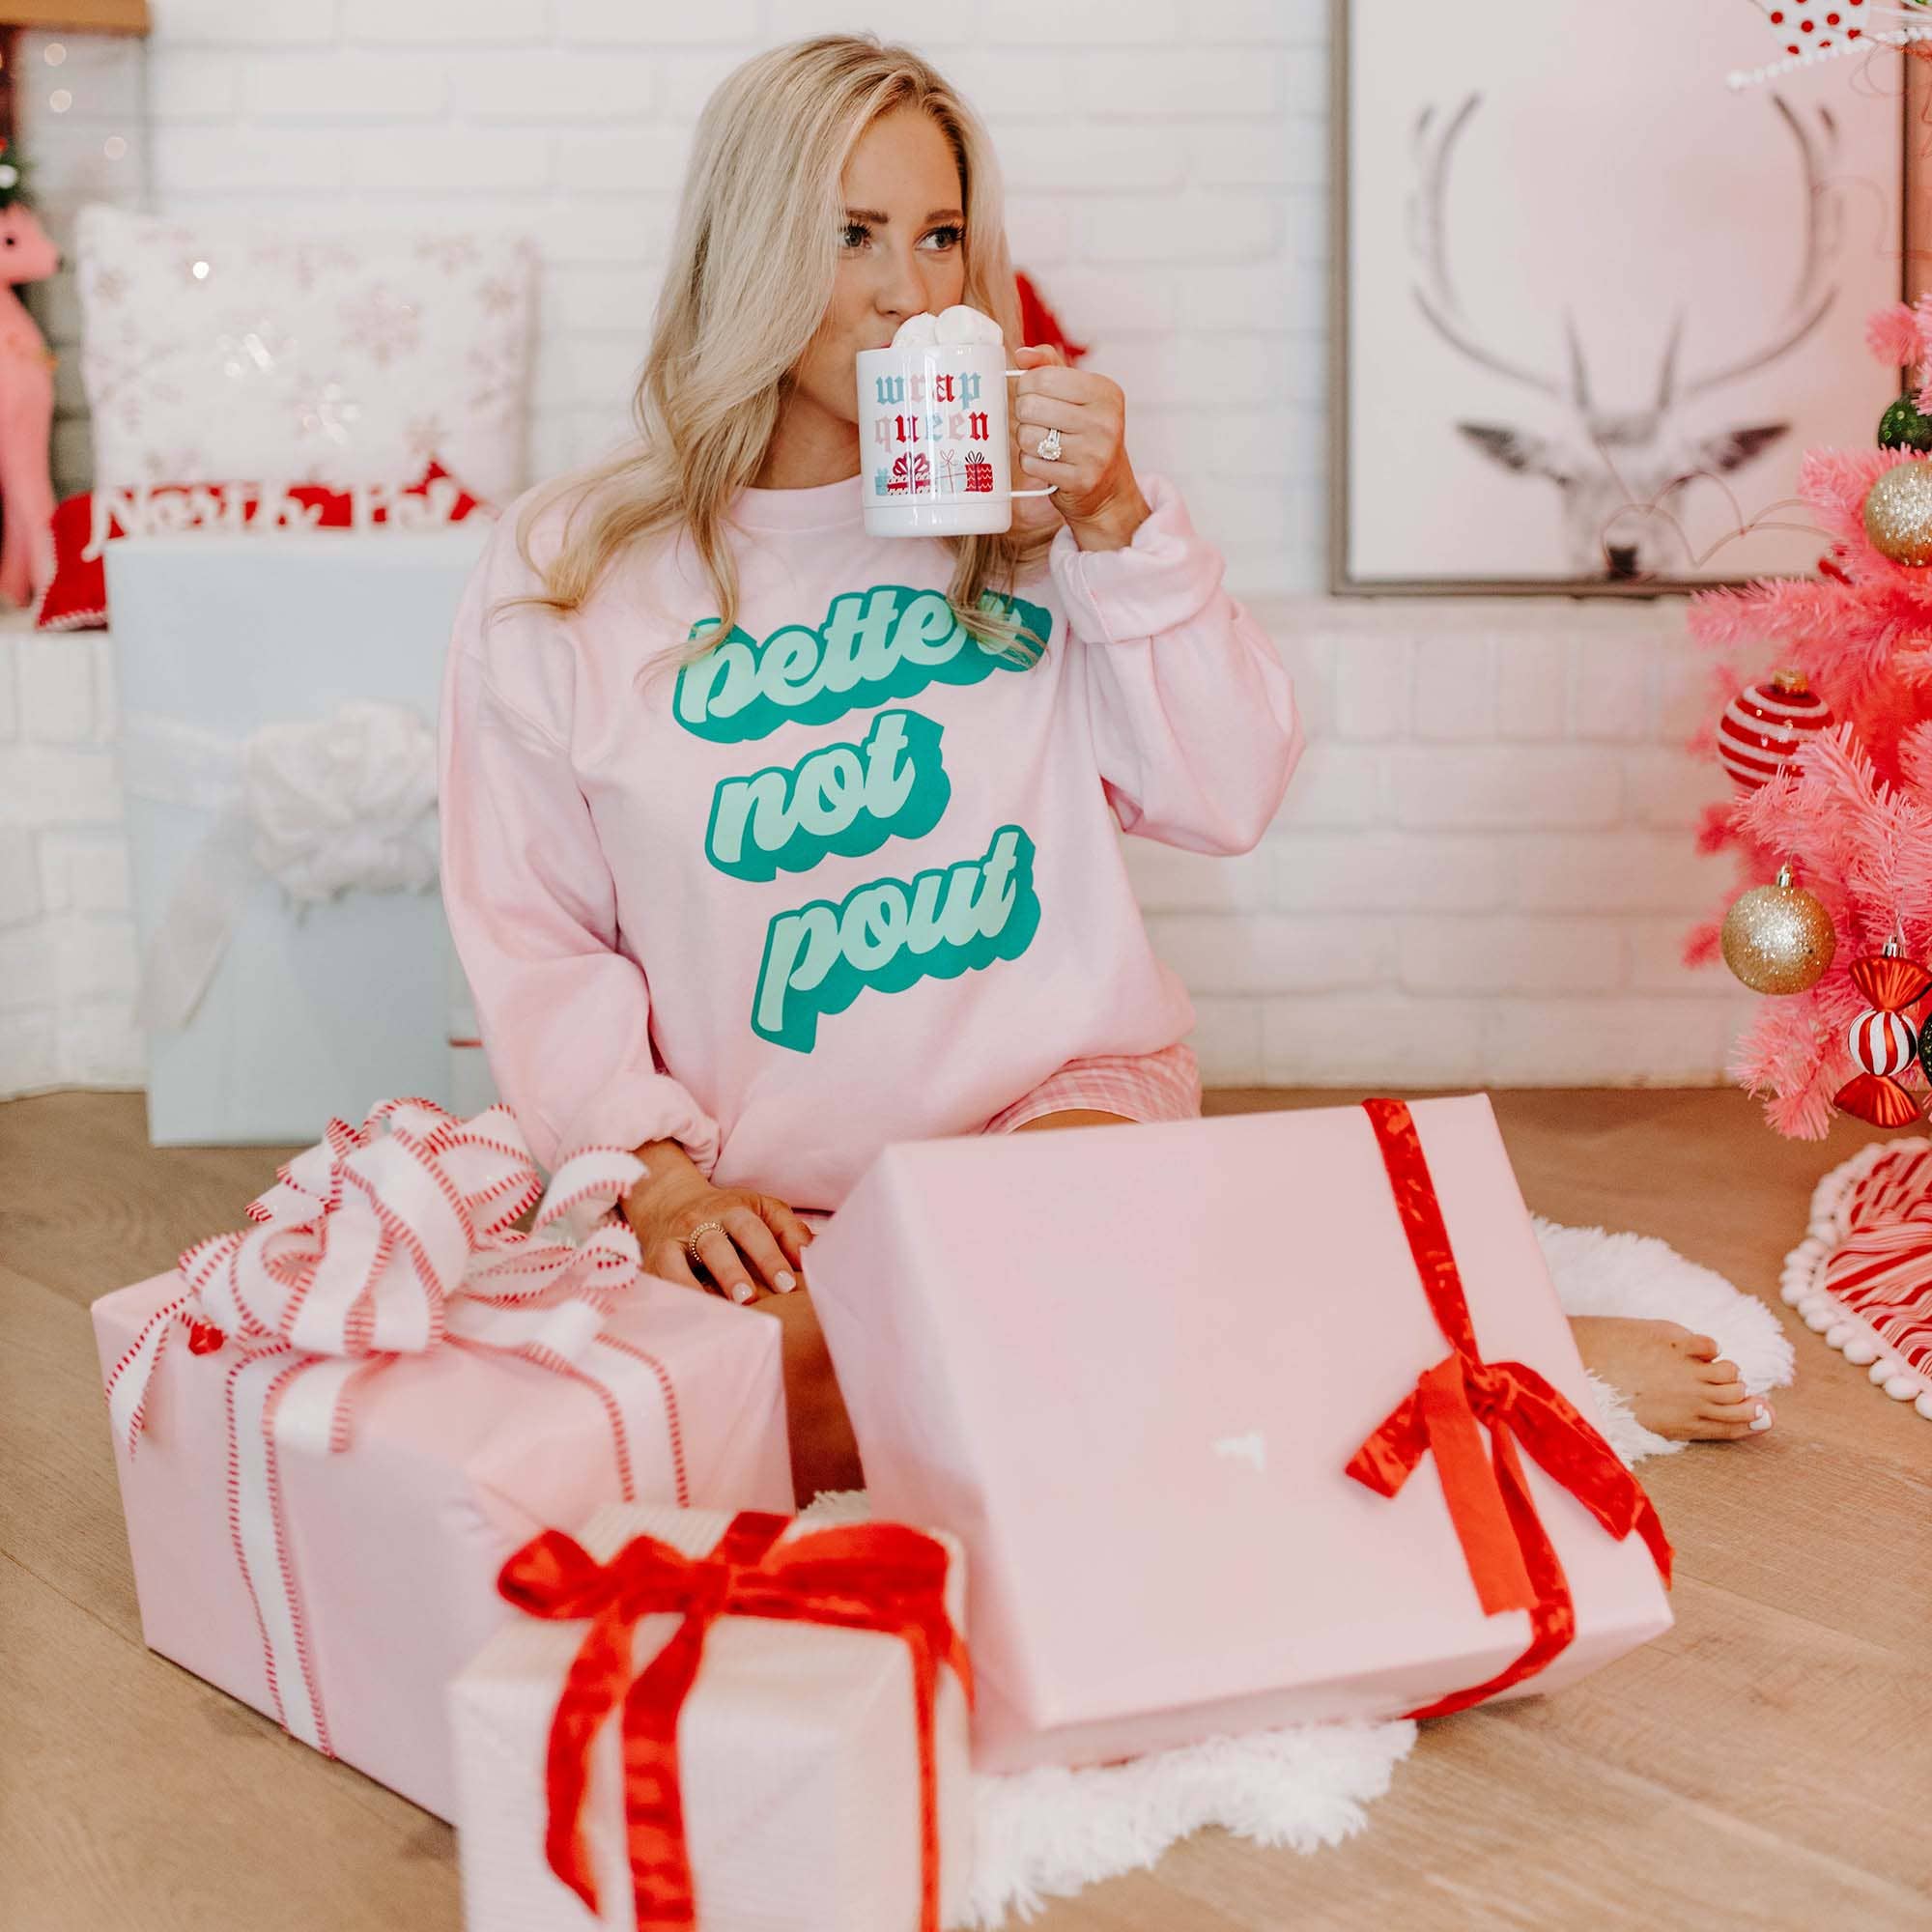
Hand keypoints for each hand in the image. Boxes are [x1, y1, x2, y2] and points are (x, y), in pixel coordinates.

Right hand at [622, 1145, 814, 1305]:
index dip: (770, 1257)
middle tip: (749, 1299)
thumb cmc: (729, 1215)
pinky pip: (660, 1282)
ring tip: (713, 1313)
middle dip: (731, 1273)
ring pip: (679, 1264)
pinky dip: (672, 1298)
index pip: (752, 1231)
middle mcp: (700, 1223)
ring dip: (695, 1288)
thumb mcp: (762, 1210)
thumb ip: (789, 1231)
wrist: (669, 1202)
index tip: (787, 1285)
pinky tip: (689, 1319)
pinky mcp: (653, 1262)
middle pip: (715, 1245)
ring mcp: (674, 1242)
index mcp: (732, 1209)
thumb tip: (810, 1257)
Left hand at [1009, 344, 1151, 551]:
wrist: (1108, 490)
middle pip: (1030, 406)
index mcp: (1105, 392)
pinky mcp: (1081, 480)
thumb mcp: (1078, 395)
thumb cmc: (1087, 435)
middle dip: (1024, 414)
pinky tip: (1047, 463)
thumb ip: (1050, 367)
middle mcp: (1105, 421)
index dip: (1026, 386)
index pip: (1043, 377)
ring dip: (1026, 441)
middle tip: (1036, 421)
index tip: (1032, 394)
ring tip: (1043, 444)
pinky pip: (1032, 464)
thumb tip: (1022, 354)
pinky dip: (1031, 463)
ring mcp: (1096, 453)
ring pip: (1028, 436)